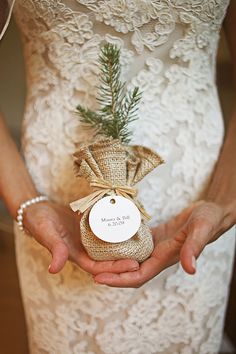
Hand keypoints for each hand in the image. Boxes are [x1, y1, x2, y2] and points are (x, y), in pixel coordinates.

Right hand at [23, 201, 139, 274]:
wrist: (38, 209)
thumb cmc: (39, 222)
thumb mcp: (46, 233)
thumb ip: (53, 248)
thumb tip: (54, 269)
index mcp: (75, 256)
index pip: (99, 268)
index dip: (116, 269)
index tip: (134, 264)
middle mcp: (84, 250)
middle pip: (108, 260)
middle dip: (126, 260)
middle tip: (146, 255)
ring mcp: (88, 239)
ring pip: (109, 247)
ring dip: (124, 247)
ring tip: (144, 242)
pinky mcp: (90, 227)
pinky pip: (106, 232)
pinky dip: (117, 232)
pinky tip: (130, 226)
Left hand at [94, 200, 235, 287]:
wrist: (211, 213)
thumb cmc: (207, 222)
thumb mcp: (201, 231)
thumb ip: (194, 248)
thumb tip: (190, 269)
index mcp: (165, 258)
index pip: (138, 276)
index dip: (118, 280)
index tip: (98, 278)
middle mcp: (157, 256)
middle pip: (129, 271)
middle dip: (109, 273)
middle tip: (88, 268)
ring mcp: (155, 247)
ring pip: (130, 259)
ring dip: (113, 261)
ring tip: (92, 254)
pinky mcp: (154, 237)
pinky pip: (134, 245)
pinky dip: (122, 245)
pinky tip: (109, 238)